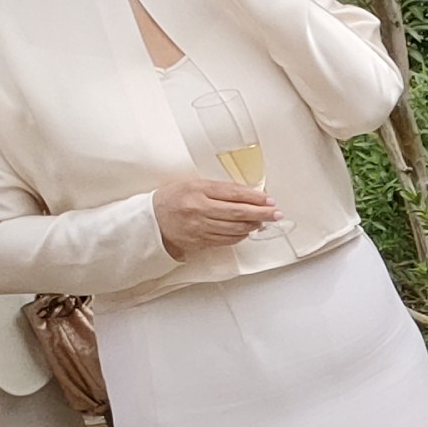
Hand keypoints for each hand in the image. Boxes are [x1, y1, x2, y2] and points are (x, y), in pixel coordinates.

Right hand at [151, 176, 279, 257]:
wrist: (151, 220)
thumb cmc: (173, 198)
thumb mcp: (192, 184)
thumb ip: (218, 189)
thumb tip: (247, 195)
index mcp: (198, 190)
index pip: (234, 193)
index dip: (255, 198)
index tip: (269, 200)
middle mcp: (200, 209)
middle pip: (238, 212)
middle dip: (262, 213)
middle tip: (276, 213)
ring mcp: (200, 227)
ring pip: (235, 228)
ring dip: (253, 225)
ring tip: (263, 221)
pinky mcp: (200, 242)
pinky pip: (227, 240)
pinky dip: (240, 235)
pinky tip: (247, 230)